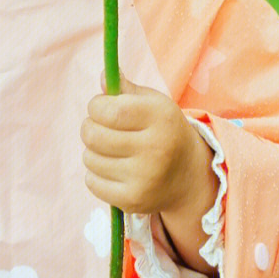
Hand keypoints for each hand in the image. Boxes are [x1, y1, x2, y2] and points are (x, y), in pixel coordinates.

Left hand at [81, 76, 215, 271]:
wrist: (189, 176)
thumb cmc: (163, 130)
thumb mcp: (153, 103)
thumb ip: (124, 88)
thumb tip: (101, 76)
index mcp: (160, 118)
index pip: (108, 110)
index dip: (96, 107)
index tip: (101, 107)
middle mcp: (155, 149)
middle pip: (94, 135)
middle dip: (89, 127)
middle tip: (100, 127)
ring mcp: (145, 178)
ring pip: (90, 159)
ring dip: (93, 151)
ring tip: (110, 148)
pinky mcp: (134, 201)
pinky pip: (92, 182)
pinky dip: (95, 173)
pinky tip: (112, 168)